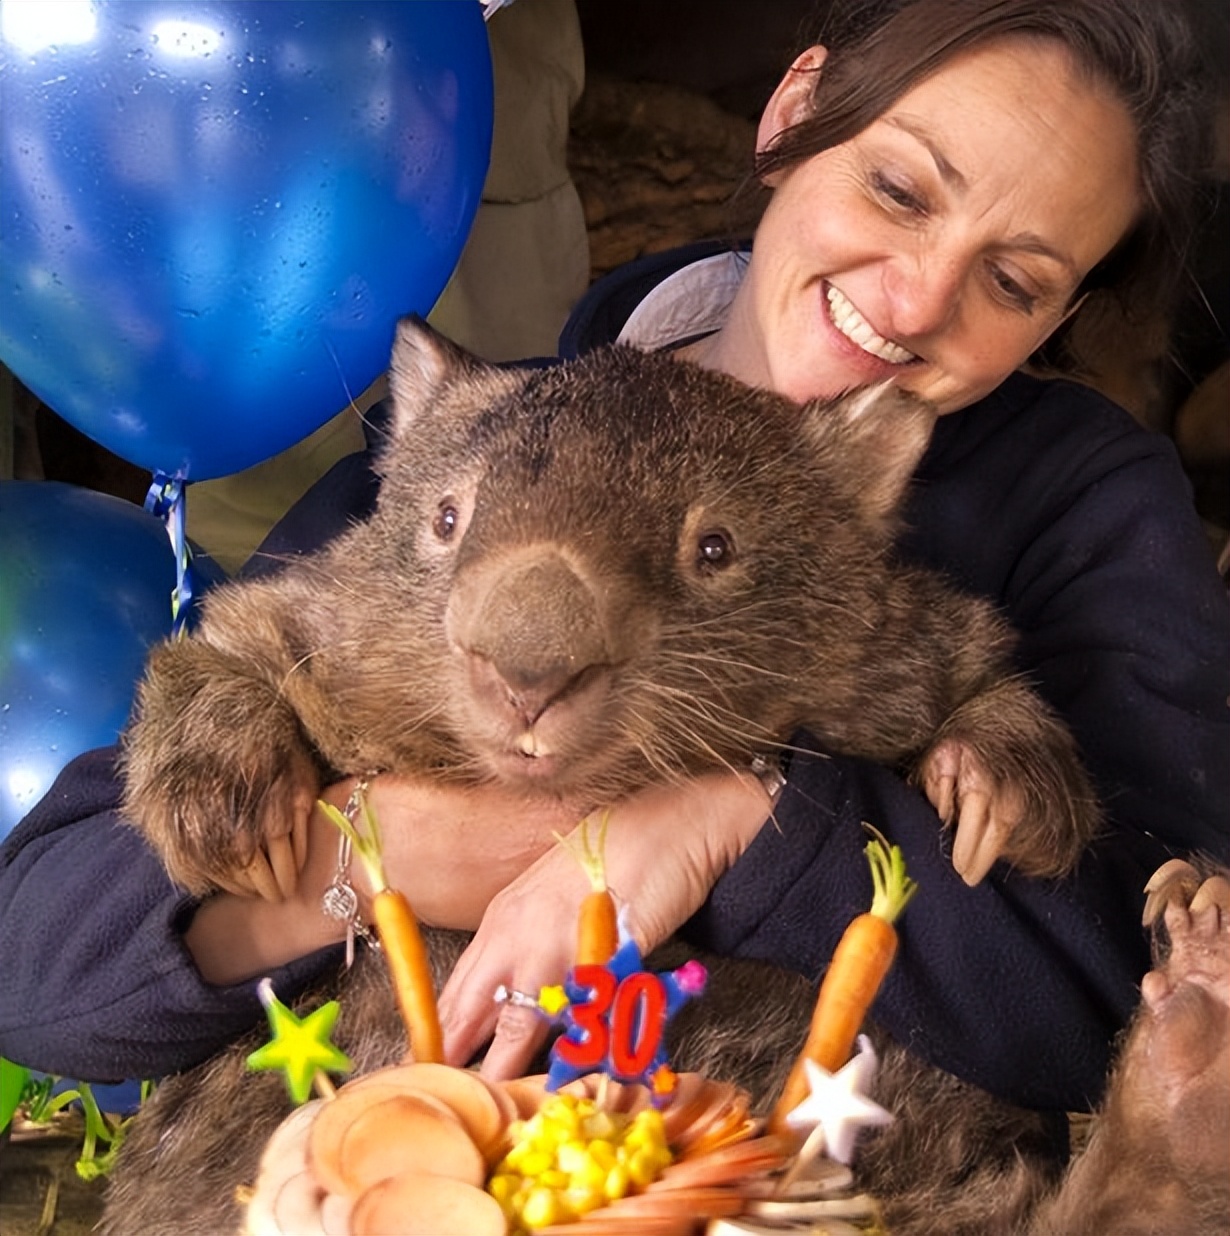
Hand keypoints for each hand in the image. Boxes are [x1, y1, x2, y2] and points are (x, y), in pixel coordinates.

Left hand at [436, 769, 772, 1080]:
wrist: (667, 828)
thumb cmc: (610, 859)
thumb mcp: (546, 898)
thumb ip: (522, 944)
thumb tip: (501, 1000)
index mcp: (501, 920)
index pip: (456, 990)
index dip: (439, 1035)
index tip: (424, 1070)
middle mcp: (518, 935)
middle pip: (472, 1012)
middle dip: (456, 1060)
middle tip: (444, 1098)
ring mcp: (558, 949)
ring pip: (521, 1027)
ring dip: (508, 1070)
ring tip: (498, 1104)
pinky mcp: (602, 962)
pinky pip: (581, 1021)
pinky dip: (572, 1054)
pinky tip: (564, 1078)